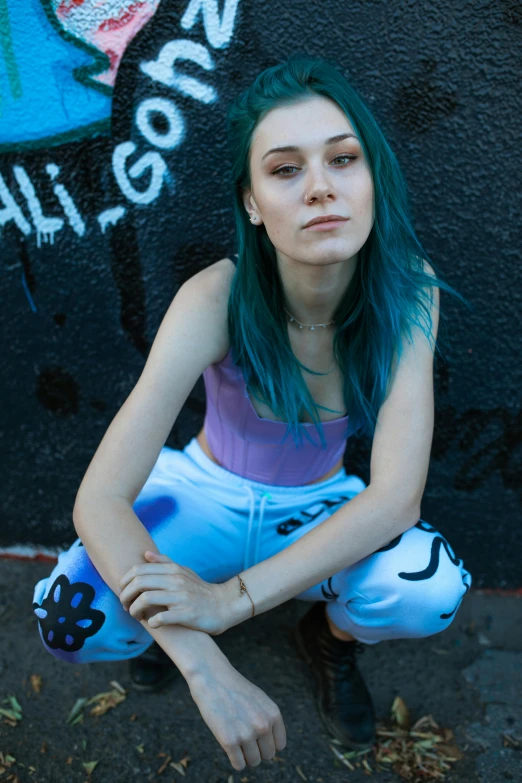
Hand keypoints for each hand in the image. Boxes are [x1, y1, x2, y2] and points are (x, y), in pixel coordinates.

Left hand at [118, 551, 229, 634]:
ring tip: (136, 615)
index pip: (139, 570)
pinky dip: (152, 622)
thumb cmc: (199, 590)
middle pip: (139, 583)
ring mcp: (181, 597)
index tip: (123, 592)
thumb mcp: (184, 572)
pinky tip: (152, 624)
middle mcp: (176, 581)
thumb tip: (146, 554)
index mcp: (173, 570)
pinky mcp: (187, 614)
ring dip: (135, 610)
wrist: (223, 605)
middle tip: (125, 606)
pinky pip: (161, 618)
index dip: (124, 581)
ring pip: (146, 599)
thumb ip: (164, 562)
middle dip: (126, 596)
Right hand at [187, 656, 286, 770]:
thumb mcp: (260, 700)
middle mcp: (263, 725)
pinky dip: (235, 761)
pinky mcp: (229, 741)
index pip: (279, 745)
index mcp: (273, 714)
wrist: (212, 677)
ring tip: (236, 741)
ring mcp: (246, 734)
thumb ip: (268, 720)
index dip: (267, 743)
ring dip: (245, 756)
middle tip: (244, 738)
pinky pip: (239, 765)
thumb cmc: (234, 689)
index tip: (257, 738)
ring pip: (253, 762)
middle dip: (257, 750)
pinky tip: (229, 748)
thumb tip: (273, 747)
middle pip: (267, 755)